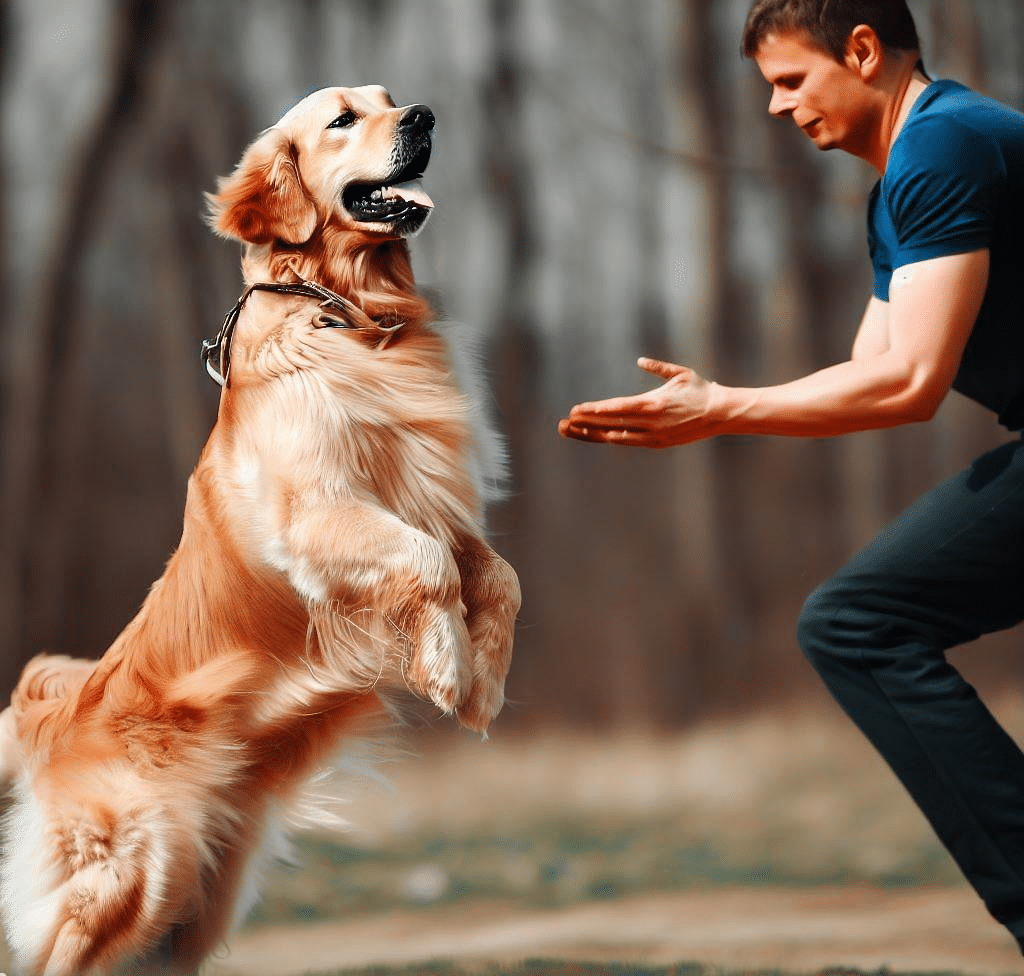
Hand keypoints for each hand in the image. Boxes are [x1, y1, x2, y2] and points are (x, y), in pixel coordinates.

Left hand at [557, 357, 720, 447]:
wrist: (721, 413)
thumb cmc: (700, 389)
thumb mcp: (679, 373)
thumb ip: (658, 368)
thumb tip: (641, 361)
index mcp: (653, 404)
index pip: (616, 408)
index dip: (594, 411)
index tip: (576, 410)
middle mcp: (650, 423)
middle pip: (610, 425)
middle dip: (585, 424)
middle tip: (563, 423)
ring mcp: (654, 435)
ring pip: (616, 436)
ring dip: (593, 433)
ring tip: (572, 430)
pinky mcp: (658, 443)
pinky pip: (630, 442)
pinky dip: (613, 439)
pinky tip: (599, 436)